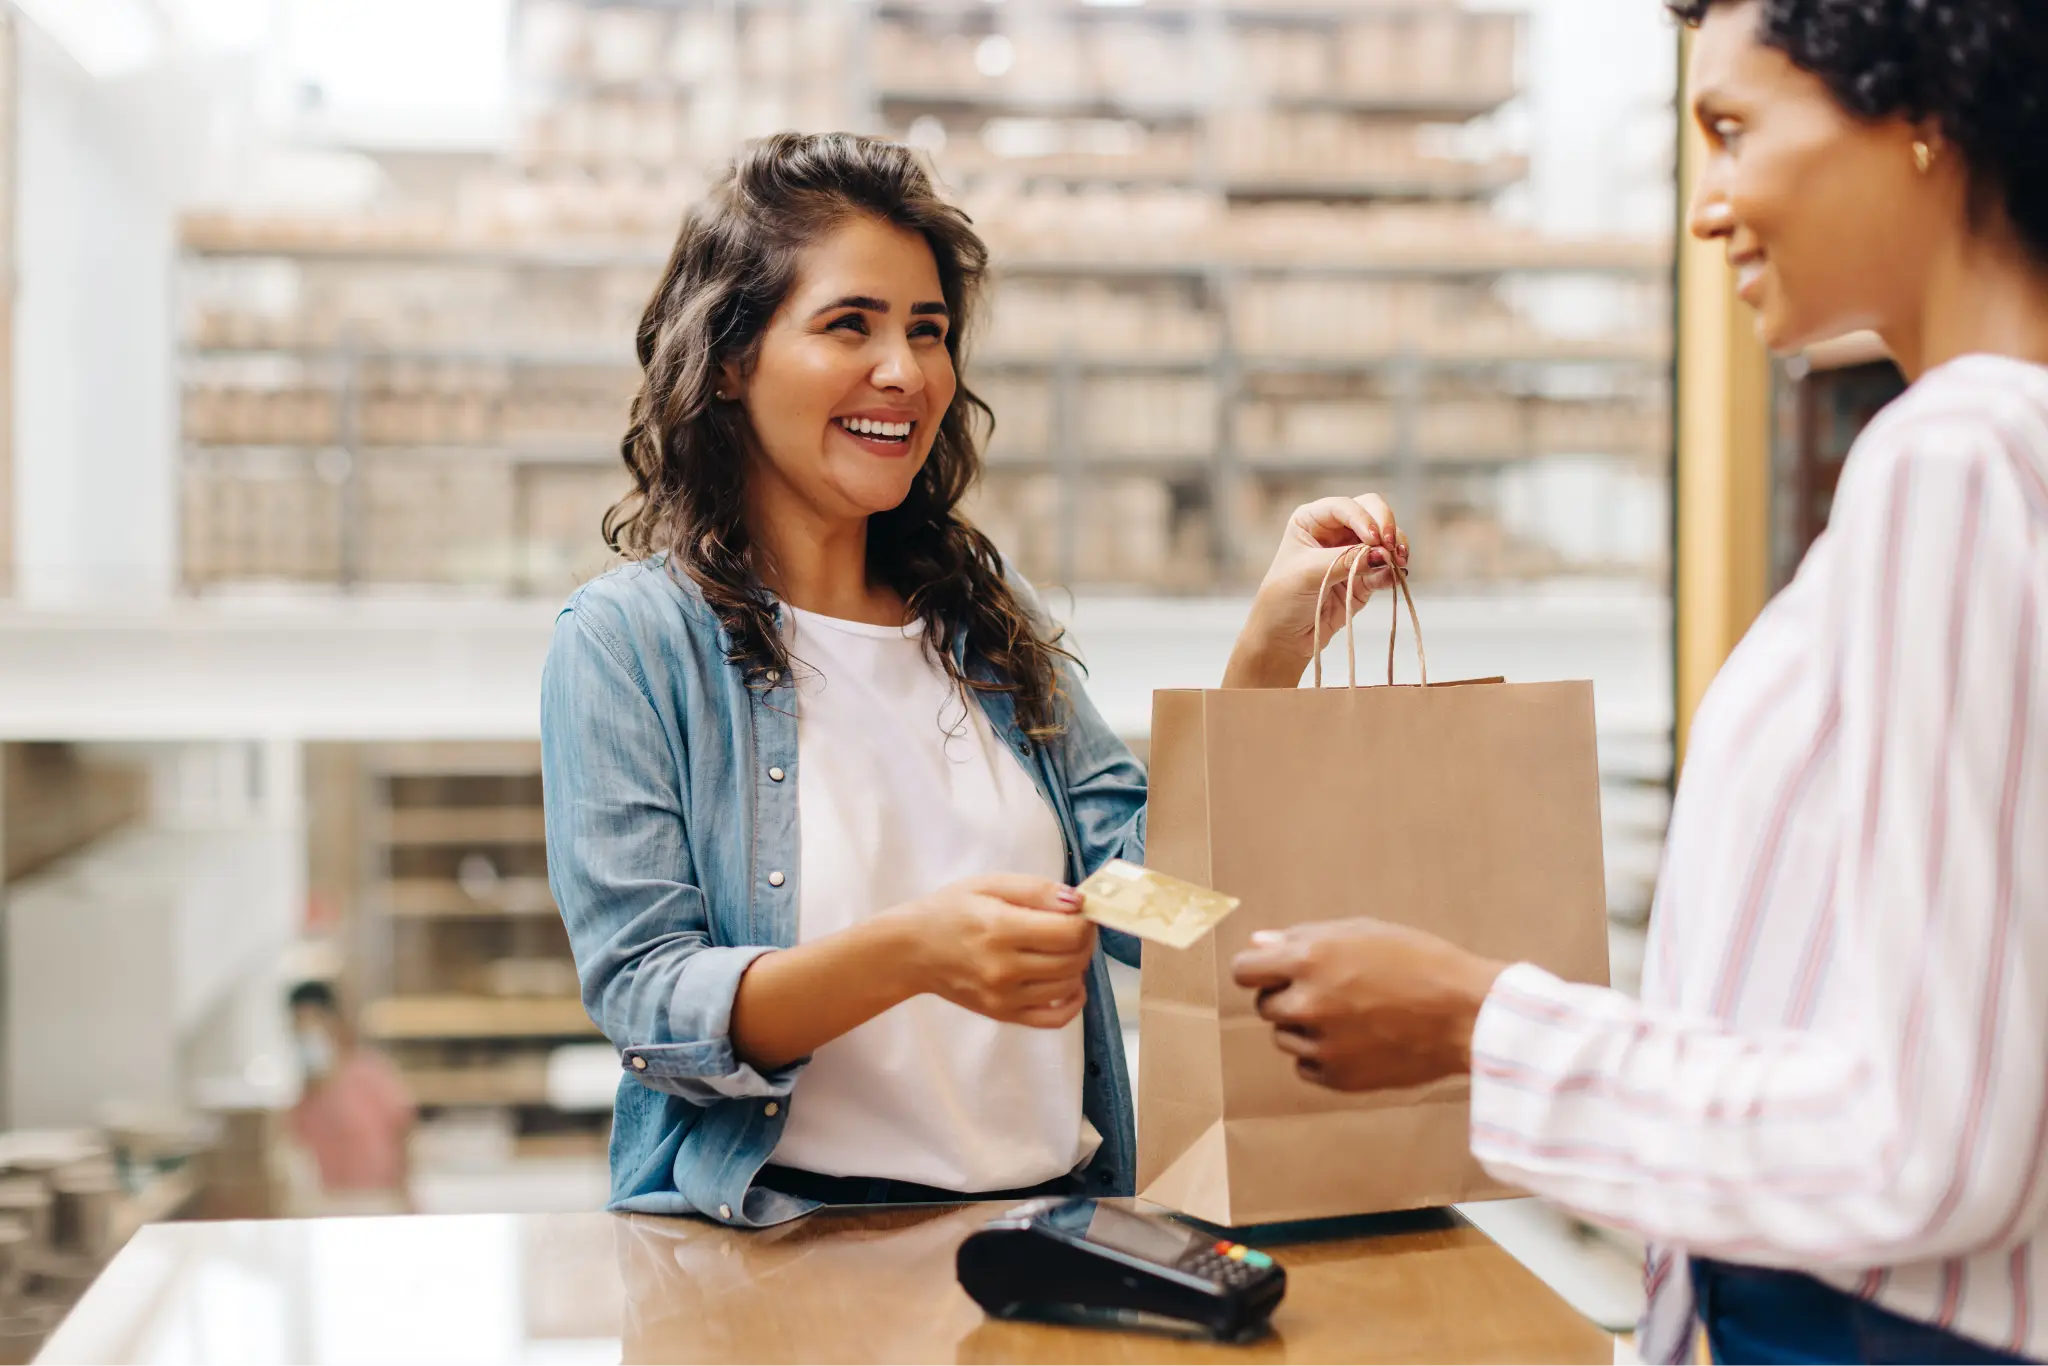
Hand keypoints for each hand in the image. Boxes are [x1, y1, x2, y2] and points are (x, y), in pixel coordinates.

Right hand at [886, 875, 1096, 1028]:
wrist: (911, 951)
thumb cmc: (950, 911)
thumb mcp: (989, 885)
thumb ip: (1036, 890)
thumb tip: (1079, 901)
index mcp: (1001, 929)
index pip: (1069, 932)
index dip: (1085, 920)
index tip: (1080, 911)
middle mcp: (1004, 968)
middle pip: (1073, 959)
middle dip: (1085, 940)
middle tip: (1074, 927)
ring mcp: (1004, 997)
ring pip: (1068, 986)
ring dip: (1077, 965)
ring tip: (1063, 948)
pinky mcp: (1003, 1014)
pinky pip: (1054, 1018)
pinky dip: (1072, 1002)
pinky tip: (1069, 983)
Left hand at [1224, 495, 1407, 688]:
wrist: (1285, 637)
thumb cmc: (1283, 599)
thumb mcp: (1307, 574)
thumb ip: (1345, 561)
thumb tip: (1383, 555)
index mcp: (1312, 519)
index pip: (1345, 507)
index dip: (1363, 517)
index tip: (1373, 538)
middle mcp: (1335, 530)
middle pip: (1373, 511)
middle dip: (1386, 525)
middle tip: (1391, 547)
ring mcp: (1353, 552)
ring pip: (1386, 538)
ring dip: (1396, 547)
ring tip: (1399, 563)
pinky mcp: (1366, 577)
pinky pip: (1387, 568)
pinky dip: (1395, 570)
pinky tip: (1397, 577)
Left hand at [1229, 918, 1504, 1091]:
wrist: (1468, 1015)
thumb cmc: (1420, 962)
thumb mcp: (1362, 932)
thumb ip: (1303, 938)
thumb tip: (1258, 943)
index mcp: (1310, 959)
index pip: (1244, 969)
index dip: (1258, 968)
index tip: (1273, 971)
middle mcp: (1308, 1003)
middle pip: (1265, 1005)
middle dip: (1287, 996)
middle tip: (1330, 991)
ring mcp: (1322, 1045)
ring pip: (1284, 1038)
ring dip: (1304, 1027)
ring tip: (1351, 1015)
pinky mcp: (1338, 1078)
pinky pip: (1306, 1067)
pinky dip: (1322, 1056)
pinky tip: (1357, 1041)